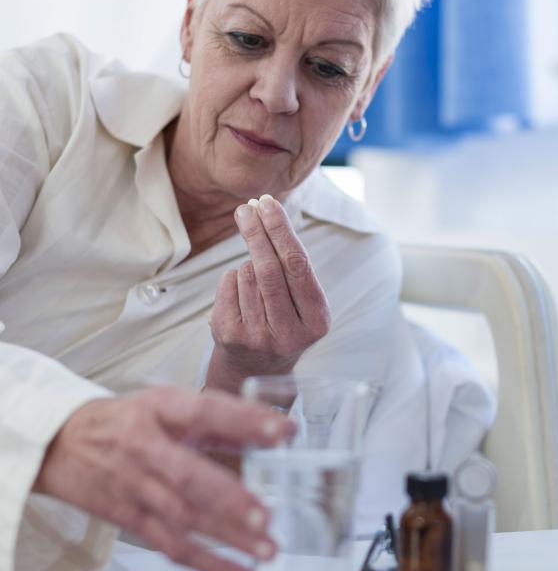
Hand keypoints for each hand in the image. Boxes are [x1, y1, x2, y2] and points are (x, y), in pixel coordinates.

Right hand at [33, 385, 294, 570]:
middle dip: (228, 497)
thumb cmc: (127, 419)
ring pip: (182, 517)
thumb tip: (270, 432)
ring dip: (225, 537)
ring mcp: (135, 487)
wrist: (60, 442)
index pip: (207, 411)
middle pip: (188, 476)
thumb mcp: (169, 403)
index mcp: (162, 408)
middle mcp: (147, 448)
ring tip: (265, 549)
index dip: (246, 420)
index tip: (284, 430)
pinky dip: (207, 563)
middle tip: (265, 514)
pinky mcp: (129, 518)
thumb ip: (218, 418)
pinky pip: (170, 545)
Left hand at [206, 195, 330, 391]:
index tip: (268, 203)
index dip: (281, 230)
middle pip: (269, 268)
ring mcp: (257, 336)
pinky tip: (242, 294)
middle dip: (257, 232)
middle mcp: (288, 333)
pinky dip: (233, 278)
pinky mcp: (230, 336)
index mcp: (316, 320)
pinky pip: (229, 284)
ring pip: (247, 274)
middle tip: (247, 207)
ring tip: (256, 281)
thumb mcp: (303, 301)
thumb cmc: (284, 320)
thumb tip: (267, 211)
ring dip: (248, 264)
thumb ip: (293, 266)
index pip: (297, 265)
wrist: (256, 366)